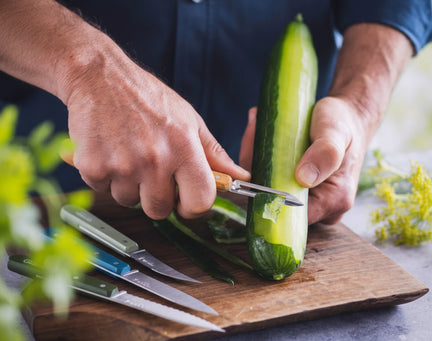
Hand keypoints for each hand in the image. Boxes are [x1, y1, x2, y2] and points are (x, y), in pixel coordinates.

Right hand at [64, 44, 248, 219]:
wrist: (99, 77)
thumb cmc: (148, 98)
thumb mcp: (189, 121)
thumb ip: (214, 154)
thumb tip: (241, 177)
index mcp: (184, 148)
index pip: (201, 201)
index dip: (194, 207)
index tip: (186, 201)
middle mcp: (155, 159)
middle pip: (160, 210)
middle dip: (156, 197)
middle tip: (151, 172)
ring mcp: (122, 165)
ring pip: (128, 201)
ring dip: (129, 186)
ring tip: (128, 155)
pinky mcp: (92, 167)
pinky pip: (102, 190)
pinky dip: (105, 177)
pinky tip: (109, 152)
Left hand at [241, 23, 412, 224]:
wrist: (345, 113)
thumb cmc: (343, 122)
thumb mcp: (336, 132)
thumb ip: (325, 153)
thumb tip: (303, 177)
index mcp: (333, 202)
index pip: (291, 217)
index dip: (267, 198)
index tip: (252, 166)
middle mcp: (319, 208)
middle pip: (274, 201)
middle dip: (258, 169)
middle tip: (257, 132)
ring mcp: (305, 198)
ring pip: (268, 188)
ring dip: (256, 157)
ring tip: (259, 125)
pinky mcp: (293, 185)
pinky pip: (268, 175)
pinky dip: (258, 152)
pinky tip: (260, 127)